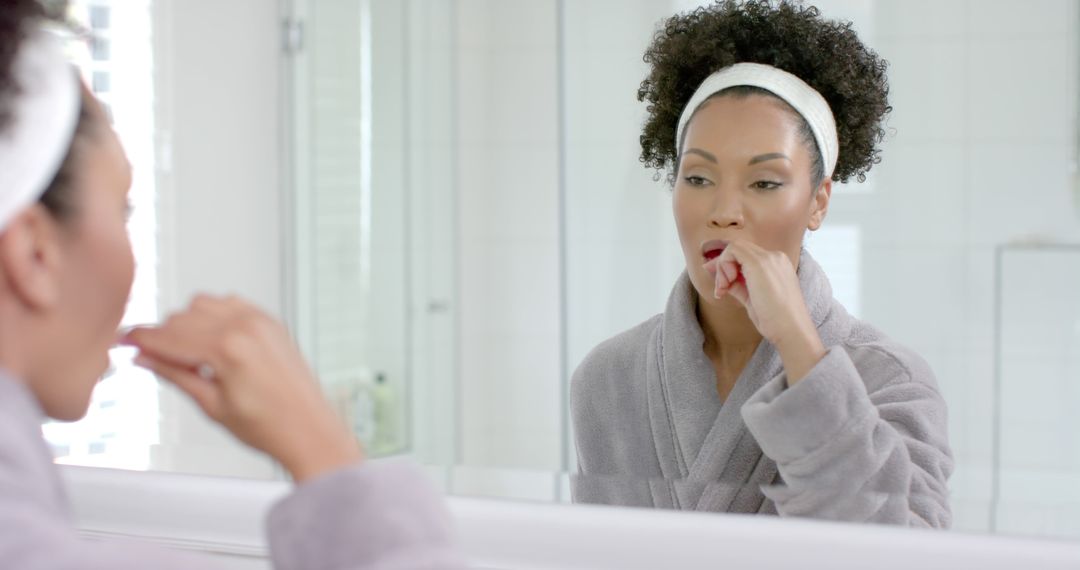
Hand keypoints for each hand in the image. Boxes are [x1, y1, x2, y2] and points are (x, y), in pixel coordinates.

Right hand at [122, 295, 361, 481]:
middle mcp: (246, 326)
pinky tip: (211, 342)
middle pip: (182, 317)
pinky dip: (213, 316)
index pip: (169, 336)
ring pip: (203, 304)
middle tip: (152, 358)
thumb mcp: (211, 405)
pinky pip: (229, 304)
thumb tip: (144, 358)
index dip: (141, 339)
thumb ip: (175, 374)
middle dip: (163, 336)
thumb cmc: (269, 426)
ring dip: (187, 323)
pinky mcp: (271, 321)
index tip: (123, 341)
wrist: (309, 429)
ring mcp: (261, 320)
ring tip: (187, 356)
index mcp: (228, 349)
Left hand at [705, 241, 825, 383]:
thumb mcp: (752, 299)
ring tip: (723, 290)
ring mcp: (768, 258)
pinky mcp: (759, 263)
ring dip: (722, 267)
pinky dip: (723, 266)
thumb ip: (738, 286)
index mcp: (777, 265)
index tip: (720, 284)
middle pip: (739, 249)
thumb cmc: (775, 321)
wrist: (791, 330)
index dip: (728, 266)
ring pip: (734, 248)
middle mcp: (775, 257)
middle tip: (718, 287)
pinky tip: (727, 285)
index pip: (746, 256)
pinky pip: (732, 251)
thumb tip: (721, 279)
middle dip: (722, 265)